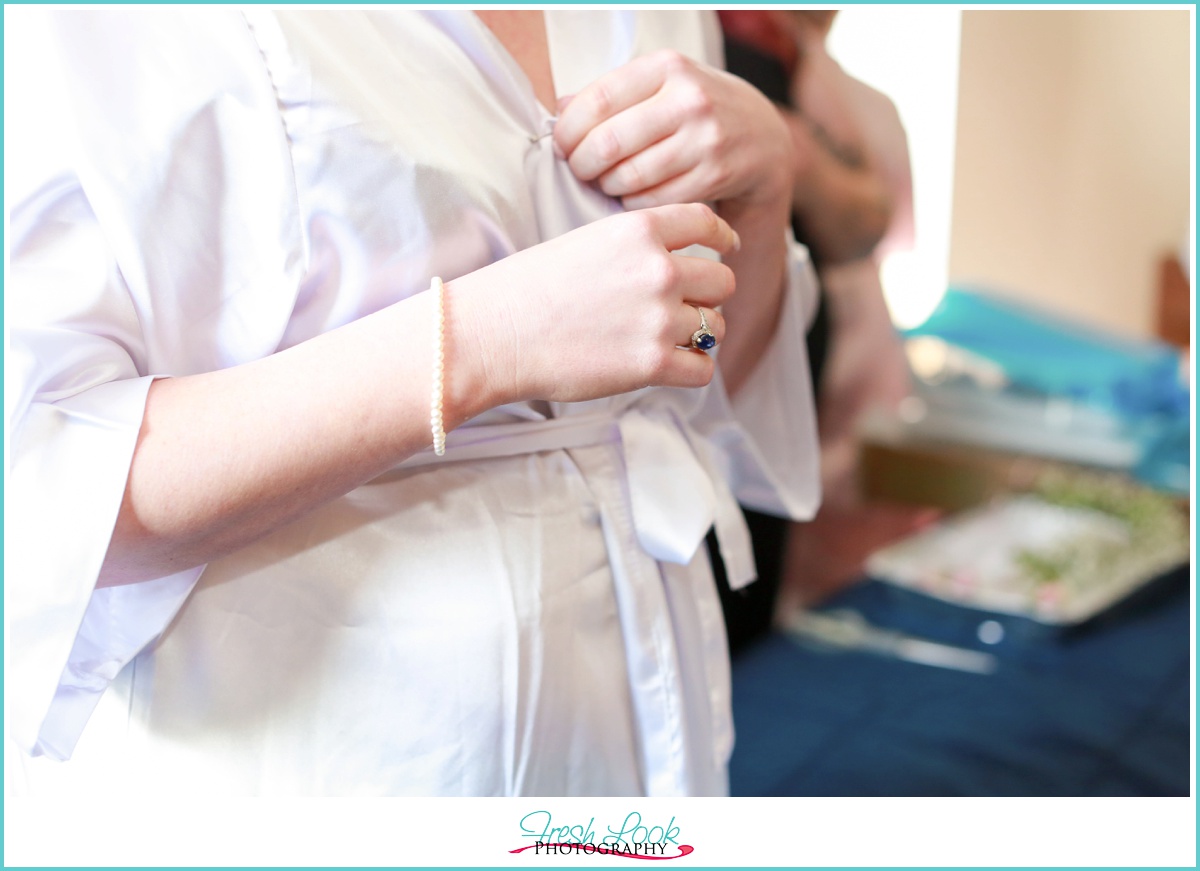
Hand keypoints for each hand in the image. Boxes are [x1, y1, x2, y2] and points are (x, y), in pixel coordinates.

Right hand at [449, 203, 737, 403]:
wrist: (492, 335)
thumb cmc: (527, 290)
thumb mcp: (587, 242)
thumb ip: (635, 246)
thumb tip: (675, 263)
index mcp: (638, 230)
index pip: (707, 223)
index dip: (723, 239)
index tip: (727, 250)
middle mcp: (657, 269)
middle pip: (722, 280)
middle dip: (707, 296)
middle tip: (683, 309)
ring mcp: (657, 317)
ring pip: (715, 327)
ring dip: (698, 336)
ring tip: (666, 340)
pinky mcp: (651, 363)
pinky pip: (702, 369)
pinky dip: (691, 370)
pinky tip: (668, 367)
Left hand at [552, 50, 791, 211]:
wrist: (762, 138)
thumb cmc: (696, 110)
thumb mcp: (660, 85)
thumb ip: (612, 93)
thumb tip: (560, 108)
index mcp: (667, 67)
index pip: (598, 101)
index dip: (569, 130)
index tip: (562, 144)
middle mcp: (689, 99)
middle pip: (609, 143)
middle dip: (582, 163)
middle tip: (580, 169)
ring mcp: (704, 139)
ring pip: (628, 177)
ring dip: (606, 185)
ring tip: (606, 180)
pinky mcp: (713, 175)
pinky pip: (651, 199)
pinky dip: (632, 201)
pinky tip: (634, 193)